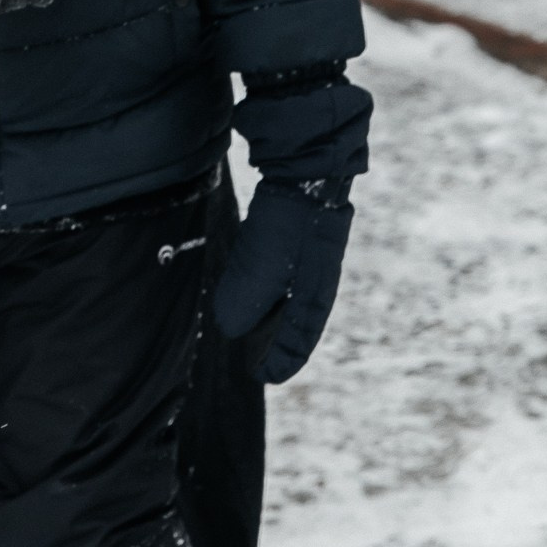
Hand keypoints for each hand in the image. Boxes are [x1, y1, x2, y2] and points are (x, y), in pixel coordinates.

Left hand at [211, 178, 353, 384]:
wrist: (308, 170)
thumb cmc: (288, 223)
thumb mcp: (259, 268)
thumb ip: (242, 303)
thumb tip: (230, 327)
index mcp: (314, 294)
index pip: (299, 339)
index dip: (282, 360)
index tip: (265, 377)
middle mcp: (317, 278)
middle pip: (297, 319)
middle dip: (277, 340)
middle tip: (257, 359)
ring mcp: (310, 255)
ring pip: (287, 294)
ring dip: (268, 311)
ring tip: (248, 323)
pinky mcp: (299, 233)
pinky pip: (280, 269)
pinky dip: (265, 282)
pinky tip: (251, 278)